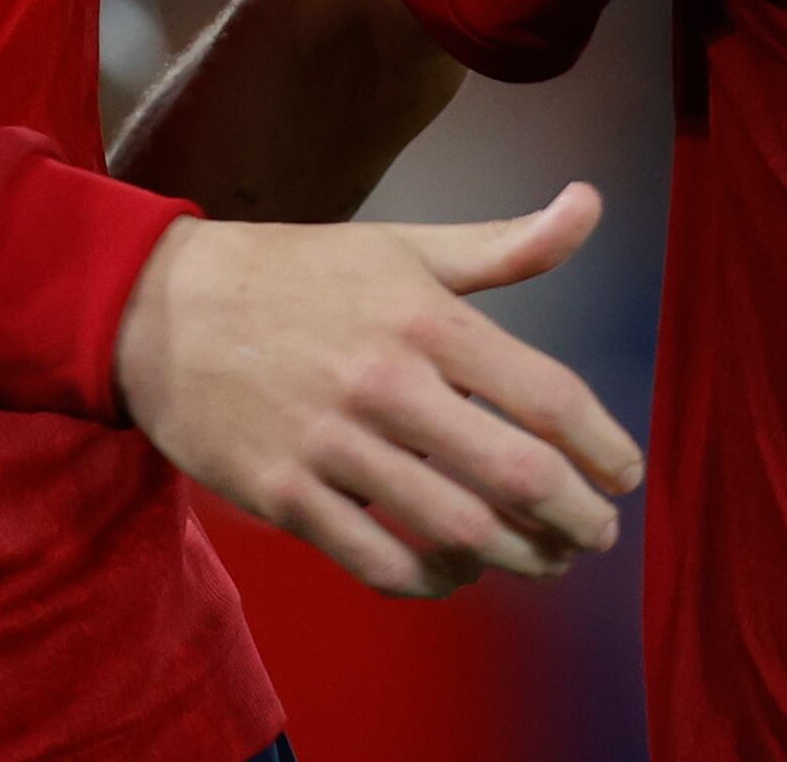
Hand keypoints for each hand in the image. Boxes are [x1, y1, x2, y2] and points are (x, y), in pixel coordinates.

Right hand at [114, 187, 642, 597]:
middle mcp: (387, 383)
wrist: (159, 309)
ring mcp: (332, 445)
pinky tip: (456, 573)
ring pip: (455, 529)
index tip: (627, 474)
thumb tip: (589, 204)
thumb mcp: (404, 246)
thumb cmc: (297, 275)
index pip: (546, 395)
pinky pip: (378, 561)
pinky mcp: (284, 496)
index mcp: (427, 318)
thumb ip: (503, 245)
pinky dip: (432, 581)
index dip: (602, 444)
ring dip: (516, 557)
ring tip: (542, 559)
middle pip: (515, 473)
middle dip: (574, 517)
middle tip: (597, 534)